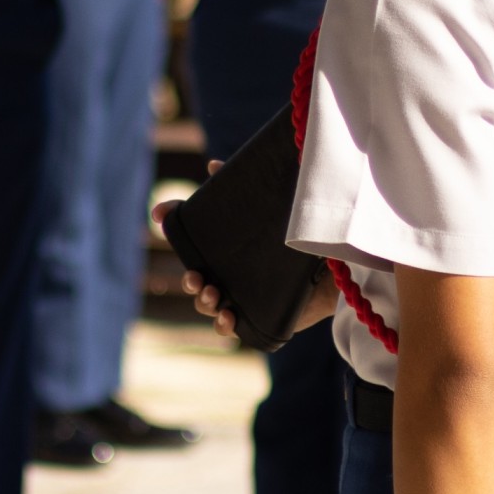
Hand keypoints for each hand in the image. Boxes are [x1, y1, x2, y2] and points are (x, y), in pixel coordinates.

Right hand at [154, 184, 339, 343]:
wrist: (335, 269)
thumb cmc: (297, 237)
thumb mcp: (270, 208)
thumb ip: (241, 187)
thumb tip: (212, 165)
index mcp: (225, 247)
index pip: (191, 233)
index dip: (171, 220)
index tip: (158, 213)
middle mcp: (227, 272)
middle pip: (194, 279)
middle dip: (189, 280)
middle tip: (196, 277)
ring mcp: (239, 296)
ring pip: (208, 304)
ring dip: (204, 301)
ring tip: (214, 295)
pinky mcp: (256, 318)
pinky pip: (231, 327)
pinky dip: (224, 325)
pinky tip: (228, 317)